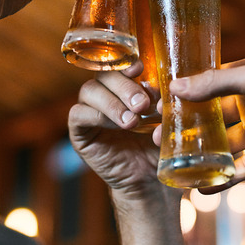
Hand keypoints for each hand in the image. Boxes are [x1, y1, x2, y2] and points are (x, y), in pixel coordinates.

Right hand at [68, 63, 163, 195]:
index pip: (118, 64)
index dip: (126, 63)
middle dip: (124, 86)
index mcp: (126, 87)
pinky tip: (118, 126)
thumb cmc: (159, 147)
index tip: (140, 69)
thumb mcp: (166, 122)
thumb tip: (161, 94)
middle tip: (143, 105)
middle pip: (104, 74)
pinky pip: (78, 114)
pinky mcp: (80, 132)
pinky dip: (97, 116)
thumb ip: (163, 104)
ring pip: (89, 90)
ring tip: (133, 121)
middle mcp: (106, 95)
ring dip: (112, 102)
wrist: (150, 181)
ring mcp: (90, 112)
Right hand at [168, 56, 244, 190]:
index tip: (161, 105)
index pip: (211, 84)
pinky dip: (227, 176)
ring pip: (227, 143)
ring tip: (176, 163)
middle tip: (161, 137)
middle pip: (215, 116)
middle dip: (190, 127)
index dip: (187, 95)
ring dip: (205, 153)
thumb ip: (215, 83)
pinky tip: (204, 185)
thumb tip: (176, 86)